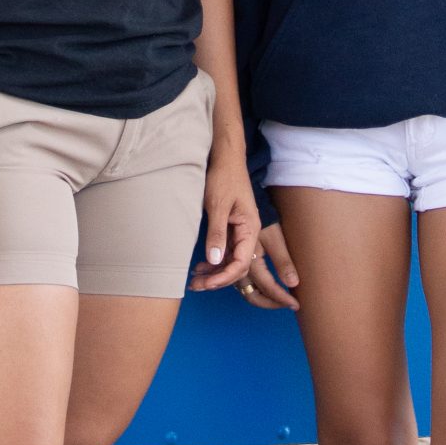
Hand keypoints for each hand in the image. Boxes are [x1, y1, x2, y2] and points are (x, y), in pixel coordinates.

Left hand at [189, 147, 258, 290]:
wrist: (225, 159)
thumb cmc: (223, 178)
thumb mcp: (217, 205)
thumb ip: (217, 233)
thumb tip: (215, 260)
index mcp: (250, 228)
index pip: (242, 262)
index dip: (224, 276)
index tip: (207, 283)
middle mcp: (248, 233)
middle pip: (237, 266)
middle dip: (218, 279)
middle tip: (197, 286)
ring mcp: (239, 232)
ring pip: (230, 261)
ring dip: (215, 273)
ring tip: (195, 281)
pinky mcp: (231, 229)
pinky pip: (225, 252)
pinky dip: (214, 262)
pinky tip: (200, 267)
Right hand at [234, 218, 299, 311]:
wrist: (238, 196)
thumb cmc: (260, 214)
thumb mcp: (274, 235)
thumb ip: (282, 260)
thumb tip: (293, 283)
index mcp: (251, 261)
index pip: (267, 288)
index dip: (281, 299)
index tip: (295, 305)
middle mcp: (238, 265)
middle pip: (251, 295)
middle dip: (269, 303)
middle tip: (286, 304)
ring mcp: (230, 262)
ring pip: (242, 289)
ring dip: (258, 297)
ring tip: (277, 301)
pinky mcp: (228, 256)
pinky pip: (235, 279)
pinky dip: (249, 288)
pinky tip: (258, 289)